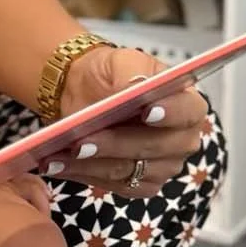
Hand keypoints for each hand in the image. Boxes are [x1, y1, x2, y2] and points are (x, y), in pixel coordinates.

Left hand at [39, 41, 205, 200]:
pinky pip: (113, 185)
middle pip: (154, 148)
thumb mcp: (122, 61)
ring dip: (90, 163)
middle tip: (82, 140)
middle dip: (115, 144)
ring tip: (59, 154)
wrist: (89, 92)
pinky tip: (57, 164)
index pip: (187, 112)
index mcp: (188, 105)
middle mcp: (181, 140)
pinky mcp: (141, 184)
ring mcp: (163, 166)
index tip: (145, 111)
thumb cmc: (112, 74)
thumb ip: (132, 73)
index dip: (169, 113)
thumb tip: (136, 89)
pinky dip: (83, 174)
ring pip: (128, 170)